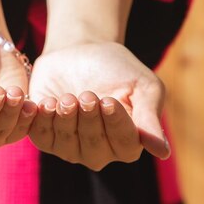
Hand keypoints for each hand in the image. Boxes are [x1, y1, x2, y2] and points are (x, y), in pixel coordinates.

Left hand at [27, 42, 169, 170]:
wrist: (81, 50)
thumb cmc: (118, 68)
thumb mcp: (143, 87)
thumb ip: (150, 118)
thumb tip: (162, 152)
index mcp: (128, 142)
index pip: (125, 144)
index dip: (116, 124)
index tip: (109, 100)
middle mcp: (99, 151)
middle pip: (94, 147)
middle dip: (89, 120)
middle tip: (88, 94)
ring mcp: (69, 146)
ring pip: (66, 143)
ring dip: (66, 118)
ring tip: (68, 96)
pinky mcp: (44, 135)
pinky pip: (40, 136)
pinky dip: (42, 120)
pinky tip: (48, 101)